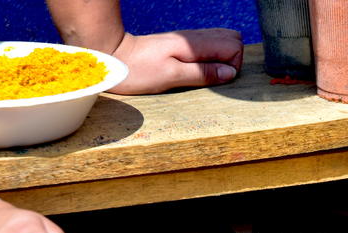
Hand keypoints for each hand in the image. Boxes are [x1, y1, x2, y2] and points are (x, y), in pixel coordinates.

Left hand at [109, 29, 242, 94]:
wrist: (113, 57)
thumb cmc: (138, 70)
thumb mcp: (172, 77)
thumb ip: (203, 73)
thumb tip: (230, 73)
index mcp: (194, 44)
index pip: (234, 46)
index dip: (233, 66)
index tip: (215, 79)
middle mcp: (194, 38)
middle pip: (233, 40)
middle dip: (232, 61)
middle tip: (213, 77)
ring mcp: (189, 40)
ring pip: (222, 41)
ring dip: (222, 60)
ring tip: (206, 75)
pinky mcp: (182, 45)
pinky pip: (208, 47)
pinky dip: (212, 58)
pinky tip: (197, 70)